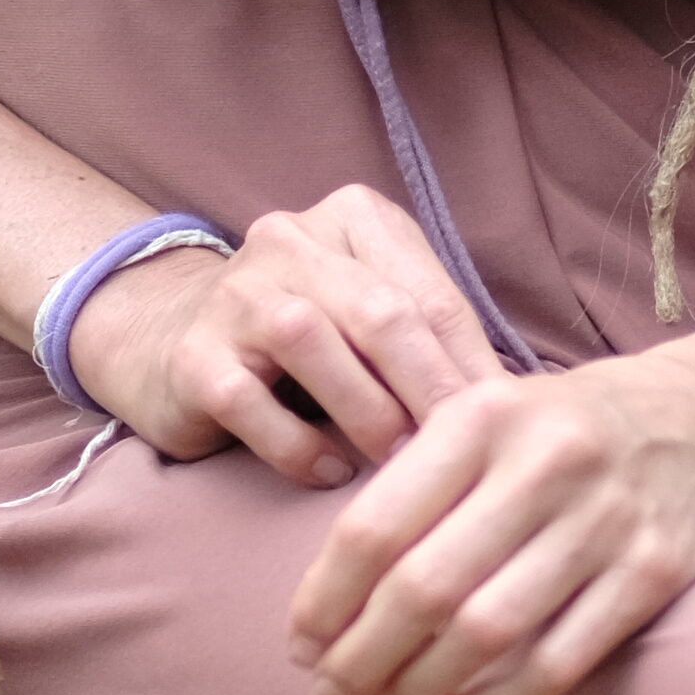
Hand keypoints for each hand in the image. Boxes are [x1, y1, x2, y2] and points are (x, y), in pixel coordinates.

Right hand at [62, 185, 499, 482]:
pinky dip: (299, 446)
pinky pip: (250, 403)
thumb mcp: (373, 320)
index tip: (510, 427)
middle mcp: (289, 241)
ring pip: (310, 343)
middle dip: (430, 389)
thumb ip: (435, 342)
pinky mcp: (191, 356)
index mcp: (352, 220)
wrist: (169, 342)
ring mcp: (234, 295)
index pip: (429, 292)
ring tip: (401, 466)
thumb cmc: (307, 344)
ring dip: (367, 414)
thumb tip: (525, 404)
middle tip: (466, 454)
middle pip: (378, 312)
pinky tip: (332, 475)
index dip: (472, 364)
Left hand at [285, 334, 694, 694]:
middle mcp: (543, 463)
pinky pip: (558, 662)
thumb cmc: (576, 426)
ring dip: (421, 688)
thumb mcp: (495, 412)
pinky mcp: (655, 573)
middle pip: (422, 589)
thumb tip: (331, 597)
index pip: (374, 526)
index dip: (324, 601)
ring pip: (486, 634)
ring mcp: (606, 520)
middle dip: (360, 661)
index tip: (301, 647)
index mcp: (484, 417)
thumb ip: (419, 481)